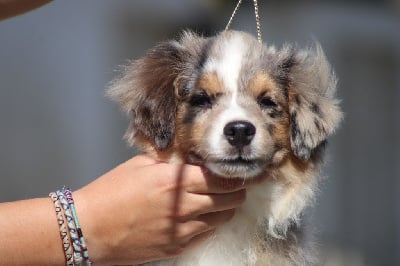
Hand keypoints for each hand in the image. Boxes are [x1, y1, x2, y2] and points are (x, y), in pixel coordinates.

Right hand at [74, 154, 260, 264]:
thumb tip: (195, 158)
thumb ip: (172, 160)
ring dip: (226, 207)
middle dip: (238, 190)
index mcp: (174, 180)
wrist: (90, 228)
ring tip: (218, 199)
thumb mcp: (141, 164)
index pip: (222, 177)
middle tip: (237, 184)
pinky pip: (207, 234)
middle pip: (230, 198)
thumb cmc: (111, 191)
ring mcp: (182, 230)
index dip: (242, 174)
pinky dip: (211, 223)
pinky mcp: (177, 247)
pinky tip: (201, 215)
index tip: (256, 172)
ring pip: (223, 218)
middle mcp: (183, 206)